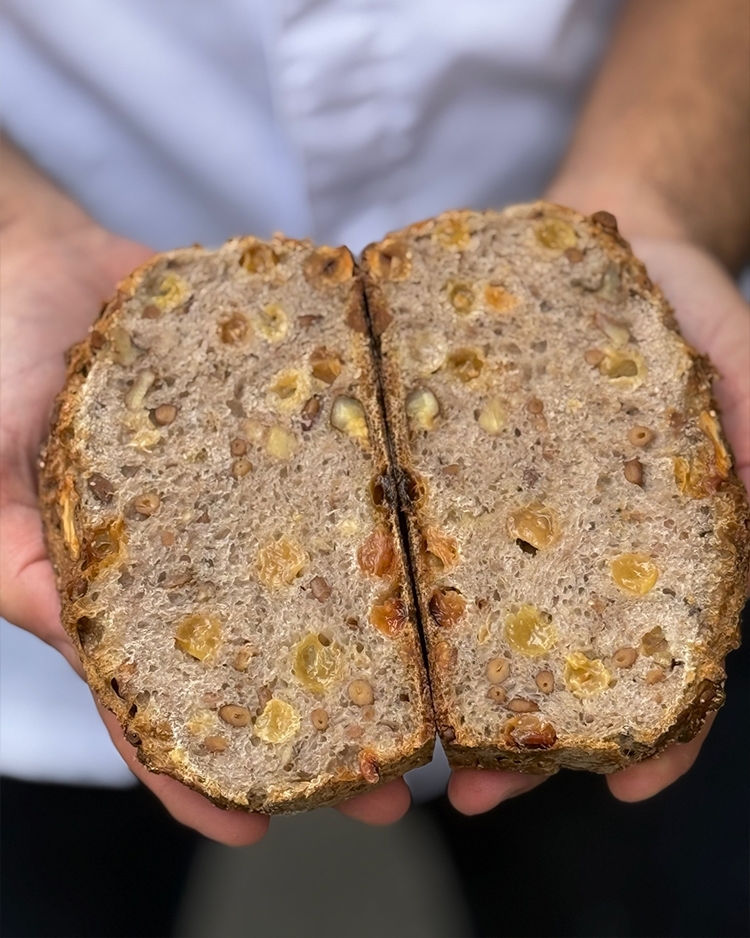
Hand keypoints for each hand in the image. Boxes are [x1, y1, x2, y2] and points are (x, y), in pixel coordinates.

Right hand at [0, 186, 409, 842]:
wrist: (31, 260)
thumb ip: (26, 568)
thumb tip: (76, 639)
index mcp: (117, 580)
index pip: (156, 698)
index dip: (194, 772)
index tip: (250, 831)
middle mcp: (193, 544)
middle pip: (267, 649)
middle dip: (325, 722)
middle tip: (390, 785)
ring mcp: (246, 484)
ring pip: (321, 565)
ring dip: (381, 630)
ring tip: (441, 685)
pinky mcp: (282, 419)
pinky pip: (337, 458)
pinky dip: (380, 495)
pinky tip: (431, 538)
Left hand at [448, 236, 749, 814]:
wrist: (596, 245)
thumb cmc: (680, 308)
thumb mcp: (737, 358)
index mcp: (662, 550)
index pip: (672, 666)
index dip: (662, 735)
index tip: (628, 787)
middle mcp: (576, 554)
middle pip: (556, 670)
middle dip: (519, 743)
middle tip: (470, 792)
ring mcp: (503, 523)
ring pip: (474, 627)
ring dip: (440, 691)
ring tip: (397, 738)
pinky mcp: (444, 479)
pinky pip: (415, 539)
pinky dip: (391, 586)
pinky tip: (357, 609)